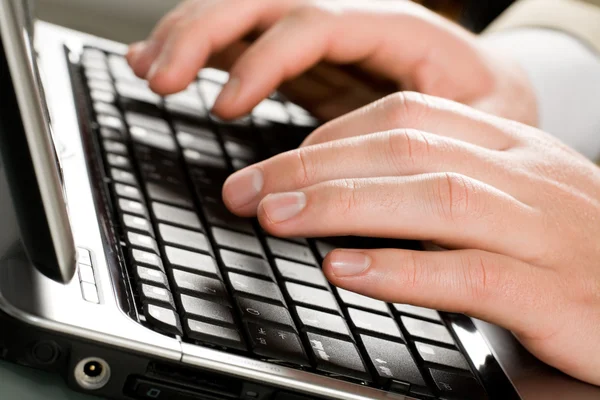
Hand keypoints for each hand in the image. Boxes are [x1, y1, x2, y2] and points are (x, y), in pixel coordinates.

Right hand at [126, 0, 536, 124]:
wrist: (497, 99)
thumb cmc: (492, 111)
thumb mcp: (482, 124)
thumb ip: (426, 139)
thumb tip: (360, 177)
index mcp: (399, 28)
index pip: (315, 22)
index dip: (264, 59)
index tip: (227, 107)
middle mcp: (355, 23)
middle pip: (266, 2)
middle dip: (206, 33)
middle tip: (161, 76)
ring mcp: (326, 43)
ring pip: (246, 17)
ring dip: (191, 37)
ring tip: (149, 68)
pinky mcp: (308, 67)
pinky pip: (245, 49)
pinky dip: (203, 58)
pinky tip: (165, 68)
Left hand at [221, 92, 599, 385]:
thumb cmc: (572, 248)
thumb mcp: (508, 197)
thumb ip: (436, 185)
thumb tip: (349, 191)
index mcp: (506, 145)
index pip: (404, 119)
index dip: (329, 139)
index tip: (276, 166)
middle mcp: (521, 175)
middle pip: (403, 150)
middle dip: (311, 169)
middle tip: (247, 192)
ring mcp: (540, 230)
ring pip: (431, 199)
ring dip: (341, 206)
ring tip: (276, 219)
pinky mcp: (552, 292)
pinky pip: (470, 272)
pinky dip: (400, 268)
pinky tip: (344, 269)